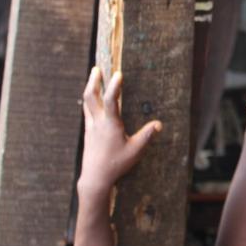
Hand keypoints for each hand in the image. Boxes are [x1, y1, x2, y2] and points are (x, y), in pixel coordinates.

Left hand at [78, 68, 160, 194]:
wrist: (95, 177)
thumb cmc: (117, 164)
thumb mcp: (136, 150)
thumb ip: (147, 135)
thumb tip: (159, 124)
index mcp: (110, 124)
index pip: (111, 100)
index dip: (114, 86)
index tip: (119, 73)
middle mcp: (98, 123)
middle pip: (91, 96)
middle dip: (94, 81)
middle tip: (97, 68)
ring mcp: (90, 127)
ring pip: (87, 103)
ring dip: (90, 88)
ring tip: (93, 78)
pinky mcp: (88, 133)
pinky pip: (87, 112)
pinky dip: (89, 102)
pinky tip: (92, 101)